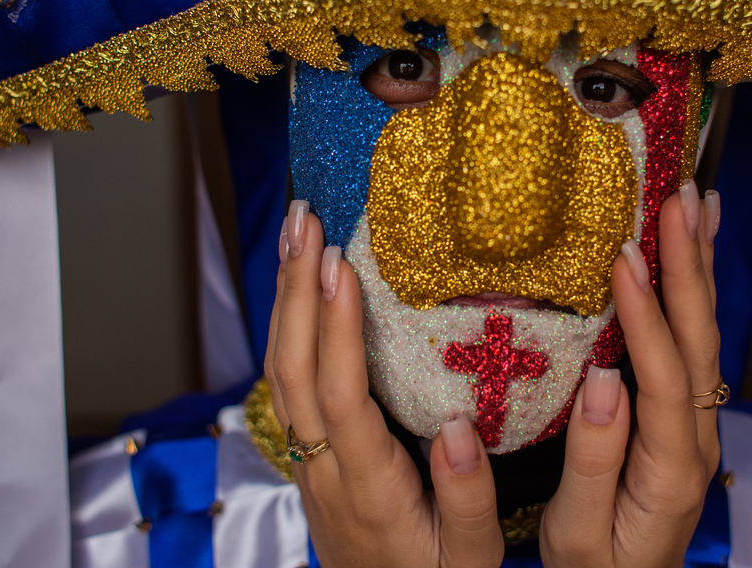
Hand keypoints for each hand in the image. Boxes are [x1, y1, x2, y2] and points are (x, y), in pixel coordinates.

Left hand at [263, 200, 505, 567]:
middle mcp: (324, 469)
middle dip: (294, 288)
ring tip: (298, 234)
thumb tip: (457, 425)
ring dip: (284, 299)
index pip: (341, 396)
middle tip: (305, 218)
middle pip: (292, 371)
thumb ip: (468, 497)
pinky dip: (287, 326)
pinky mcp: (306, 456)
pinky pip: (285, 383)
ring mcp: (307, 462)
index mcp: (368, 487)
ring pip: (280, 373)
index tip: (339, 265)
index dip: (335, 329)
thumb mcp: (471, 557)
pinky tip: (300, 290)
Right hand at [539, 179, 721, 567]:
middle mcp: (698, 436)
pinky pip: (696, 340)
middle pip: (701, 338)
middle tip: (679, 195)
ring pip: (706, 332)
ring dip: (701, 264)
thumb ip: (594, 461)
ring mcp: (697, 422)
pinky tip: (694, 253)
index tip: (624, 255)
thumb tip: (604, 379)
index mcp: (672, 466)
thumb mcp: (579, 534)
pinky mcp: (685, 413)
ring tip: (698, 202)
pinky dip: (696, 288)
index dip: (646, 313)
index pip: (664, 374)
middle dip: (690, 262)